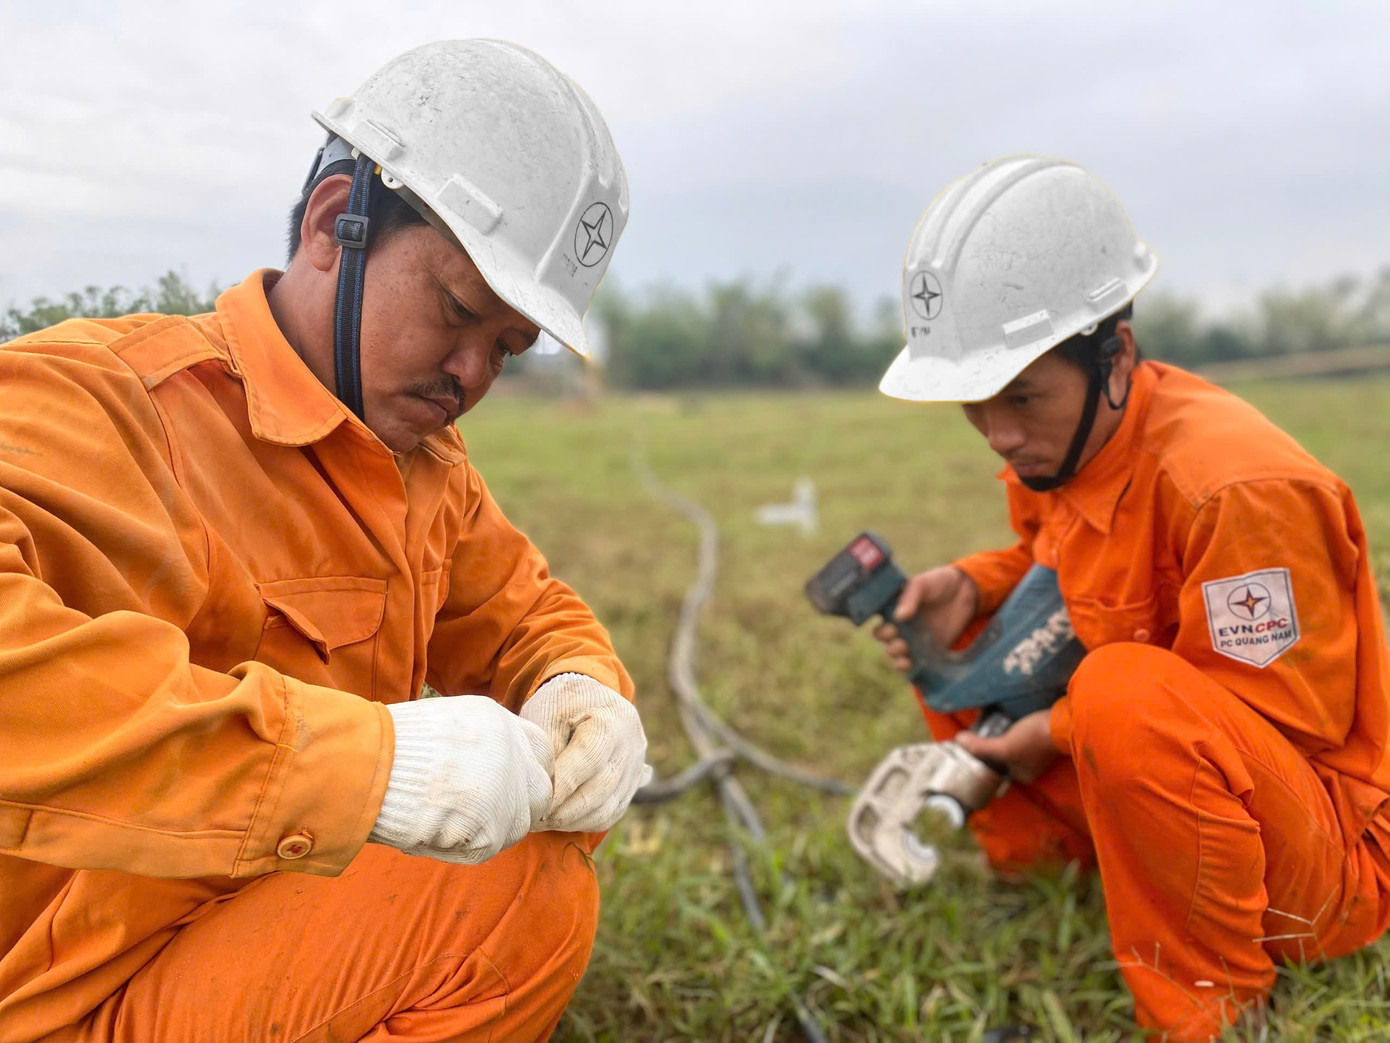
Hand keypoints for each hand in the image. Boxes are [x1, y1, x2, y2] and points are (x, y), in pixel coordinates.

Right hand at [368, 695, 553, 863]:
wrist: (363, 765)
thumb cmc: (382, 748)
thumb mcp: (438, 729)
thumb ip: (473, 748)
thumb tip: (482, 781)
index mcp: (497, 720)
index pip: (537, 748)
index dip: (523, 772)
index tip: (503, 789)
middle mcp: (511, 749)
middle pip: (539, 789)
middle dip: (516, 808)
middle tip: (477, 820)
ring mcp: (507, 786)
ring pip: (517, 824)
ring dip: (485, 832)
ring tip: (438, 823)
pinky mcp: (494, 823)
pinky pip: (484, 849)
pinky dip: (457, 850)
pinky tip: (427, 833)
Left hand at [522, 673, 649, 831]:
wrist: (590, 697)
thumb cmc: (563, 704)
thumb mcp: (548, 713)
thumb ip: (548, 749)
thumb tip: (544, 790)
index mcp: (611, 720)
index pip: (588, 760)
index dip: (562, 786)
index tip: (536, 805)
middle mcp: (630, 746)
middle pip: (600, 789)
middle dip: (564, 811)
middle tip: (534, 820)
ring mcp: (635, 768)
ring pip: (607, 808)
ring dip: (573, 821)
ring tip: (543, 822)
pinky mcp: (632, 786)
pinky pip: (611, 814)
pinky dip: (584, 822)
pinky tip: (561, 820)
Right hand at [872, 565, 978, 672]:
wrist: (965, 591)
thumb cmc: (938, 583)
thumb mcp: (922, 584)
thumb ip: (910, 597)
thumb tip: (898, 616)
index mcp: (895, 611)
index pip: (880, 626)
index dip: (882, 631)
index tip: (891, 628)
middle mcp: (902, 627)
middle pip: (887, 642)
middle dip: (890, 644)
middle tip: (900, 639)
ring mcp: (916, 640)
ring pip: (898, 655)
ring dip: (897, 657)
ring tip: (906, 651)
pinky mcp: (929, 650)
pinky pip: (915, 663)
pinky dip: (910, 667)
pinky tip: (911, 664)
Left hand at [953, 709, 1058, 782]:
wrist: (1064, 721)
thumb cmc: (1034, 739)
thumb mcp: (1005, 747)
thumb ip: (982, 747)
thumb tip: (958, 741)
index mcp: (1023, 774)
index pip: (995, 767)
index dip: (981, 756)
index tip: (968, 742)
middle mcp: (1030, 765)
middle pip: (1002, 754)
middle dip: (989, 742)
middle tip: (974, 730)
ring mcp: (1037, 749)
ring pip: (1010, 742)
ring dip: (999, 732)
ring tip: (984, 721)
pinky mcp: (1041, 733)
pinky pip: (1018, 731)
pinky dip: (1009, 725)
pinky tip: (1001, 715)